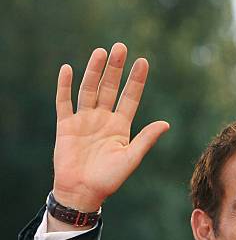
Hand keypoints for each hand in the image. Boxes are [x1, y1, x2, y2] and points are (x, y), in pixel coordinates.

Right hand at [52, 43, 169, 211]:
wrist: (83, 192)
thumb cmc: (109, 179)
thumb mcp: (131, 158)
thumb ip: (146, 139)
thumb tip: (166, 124)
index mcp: (121, 126)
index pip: (130, 97)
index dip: (136, 80)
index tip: (143, 61)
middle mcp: (103, 119)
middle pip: (110, 88)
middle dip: (115, 68)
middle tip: (120, 47)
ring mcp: (84, 120)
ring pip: (89, 90)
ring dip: (94, 71)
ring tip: (100, 52)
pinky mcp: (65, 126)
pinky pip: (64, 102)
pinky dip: (64, 86)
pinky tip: (67, 68)